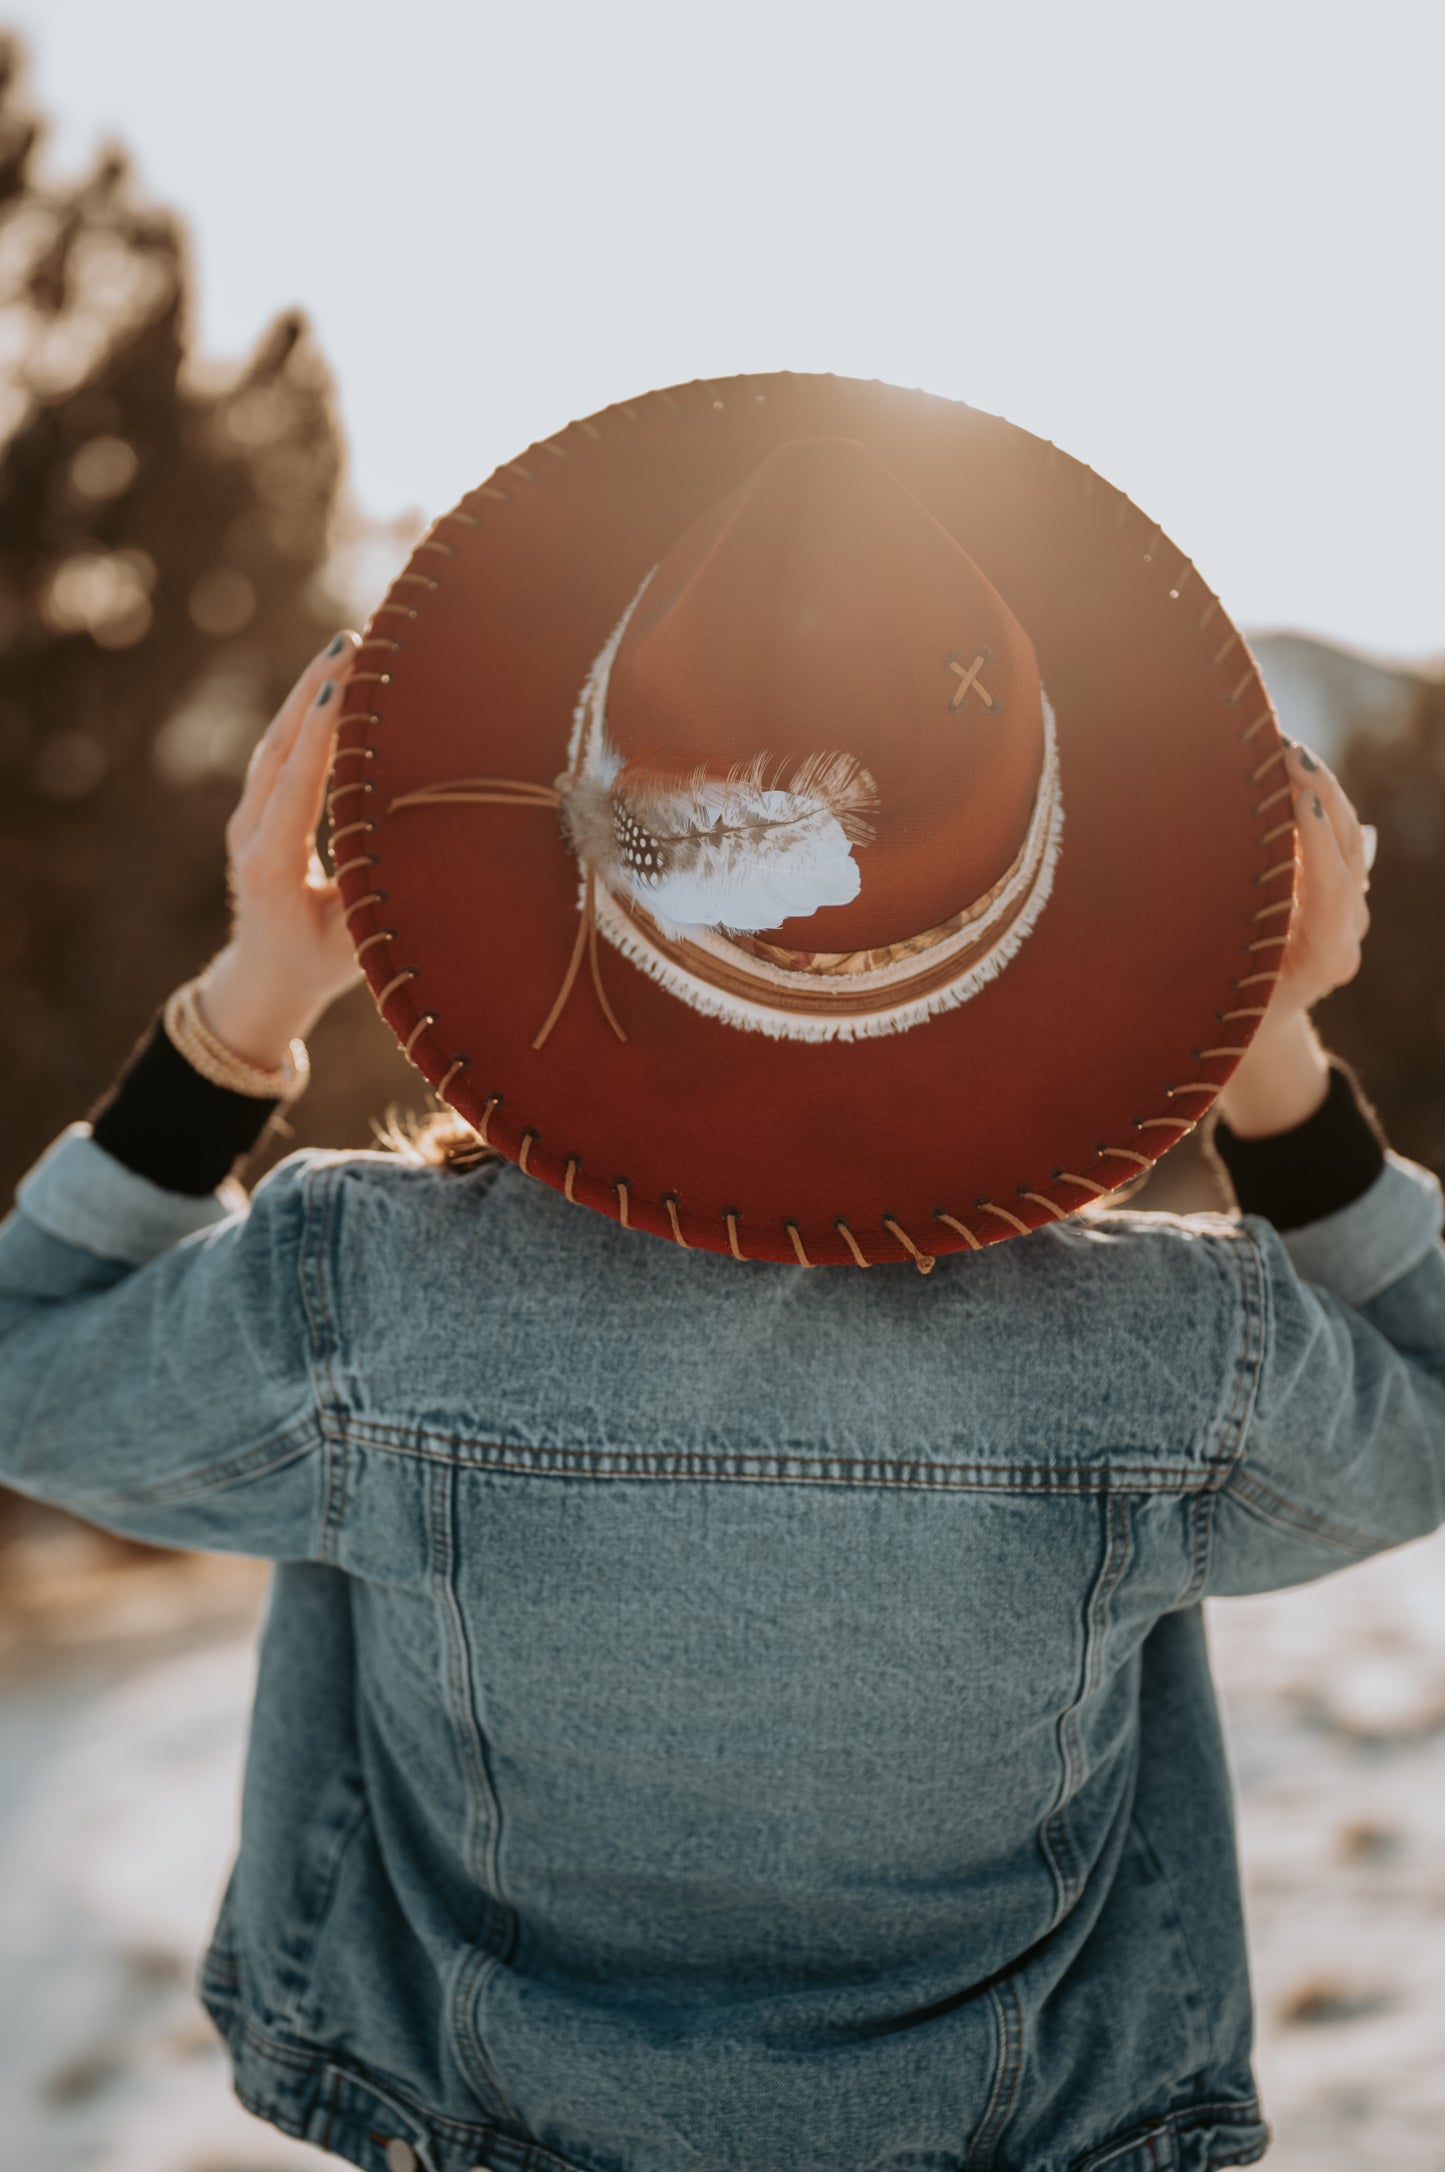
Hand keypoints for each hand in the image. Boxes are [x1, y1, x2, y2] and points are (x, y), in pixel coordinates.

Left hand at [197, 633, 364, 1069]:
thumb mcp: (355, 943)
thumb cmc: (319, 962)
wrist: (266, 974)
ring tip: (347, 646)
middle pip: (279, 749)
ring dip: (309, 690)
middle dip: (314, 691)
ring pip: (276, 742)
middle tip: (351, 642)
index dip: (319, 738)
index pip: (296, 789)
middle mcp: (251, 833)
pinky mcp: (257, 807)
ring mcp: (248, 817)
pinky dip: (306, 711)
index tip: (340, 689)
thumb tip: (431, 858)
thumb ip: (378, 900)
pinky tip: (333, 680)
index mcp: (271, 866)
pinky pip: (280, 751)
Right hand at [1215, 741, 1371, 1138]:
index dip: (1316, 840)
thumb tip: (1169, 902)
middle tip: (1286, 751)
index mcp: (1324, 959)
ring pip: (1350, 838)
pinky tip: (1283, 767)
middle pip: (1350, 850)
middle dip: (1321, 795)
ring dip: (1319, 789)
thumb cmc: (1217, 1019)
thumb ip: (1209, 953)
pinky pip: (1335, 838)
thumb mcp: (1212, 992)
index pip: (1331, 887)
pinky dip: (1311, 800)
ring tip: (1284, 749)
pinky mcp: (1337, 891)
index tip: (1296, 796)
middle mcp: (1347, 933)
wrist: (1250, 1036)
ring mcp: (1349, 912)